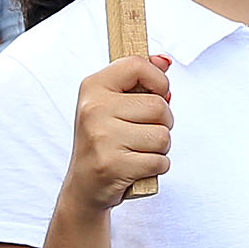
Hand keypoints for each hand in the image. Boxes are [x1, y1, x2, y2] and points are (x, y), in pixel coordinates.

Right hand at [67, 56, 171, 207]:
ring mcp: (102, 137)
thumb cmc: (104, 140)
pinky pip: (160, 161)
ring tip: (138, 151)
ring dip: (160, 148)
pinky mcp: (113, 165)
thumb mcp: (112, 103)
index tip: (155, 94)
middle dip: (163, 123)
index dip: (158, 80)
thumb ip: (139, 79)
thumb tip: (164, 60)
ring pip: (163, 136)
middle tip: (142, 133)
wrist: (84, 186)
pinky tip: (137, 167)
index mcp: (93, 87)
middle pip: (159, 106)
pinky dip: (156, 167)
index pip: (137, 65)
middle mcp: (94, 108)